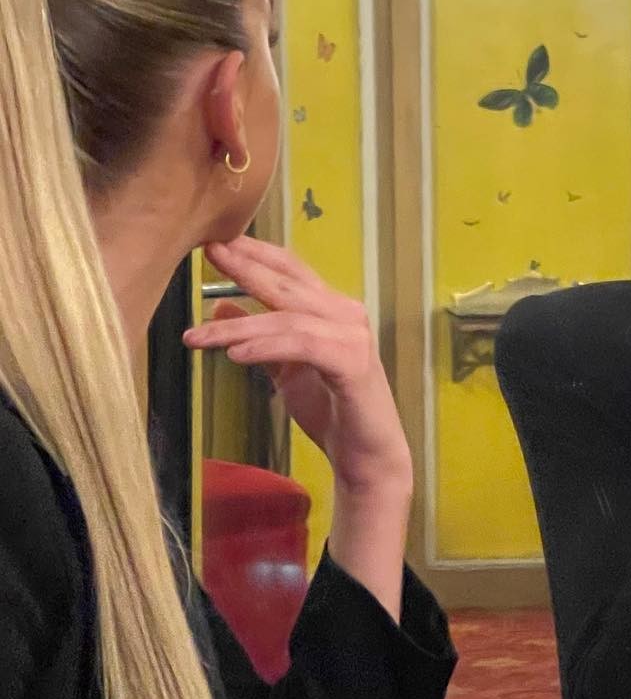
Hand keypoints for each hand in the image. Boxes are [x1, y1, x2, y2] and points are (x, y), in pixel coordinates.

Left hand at [183, 237, 411, 497]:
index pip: (291, 270)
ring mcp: (352, 337)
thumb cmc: (331, 410)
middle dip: (246, 267)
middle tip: (210, 251)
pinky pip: (302, 346)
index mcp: (331, 310)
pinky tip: (235, 354)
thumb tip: (220, 308)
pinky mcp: (353, 364)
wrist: (366, 456)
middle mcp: (345, 314)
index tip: (217, 242)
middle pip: (289, 284)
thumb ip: (259, 338)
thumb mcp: (284, 369)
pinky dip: (266, 347)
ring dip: (238, 327)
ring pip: (288, 319)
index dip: (256, 254)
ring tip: (196, 337)